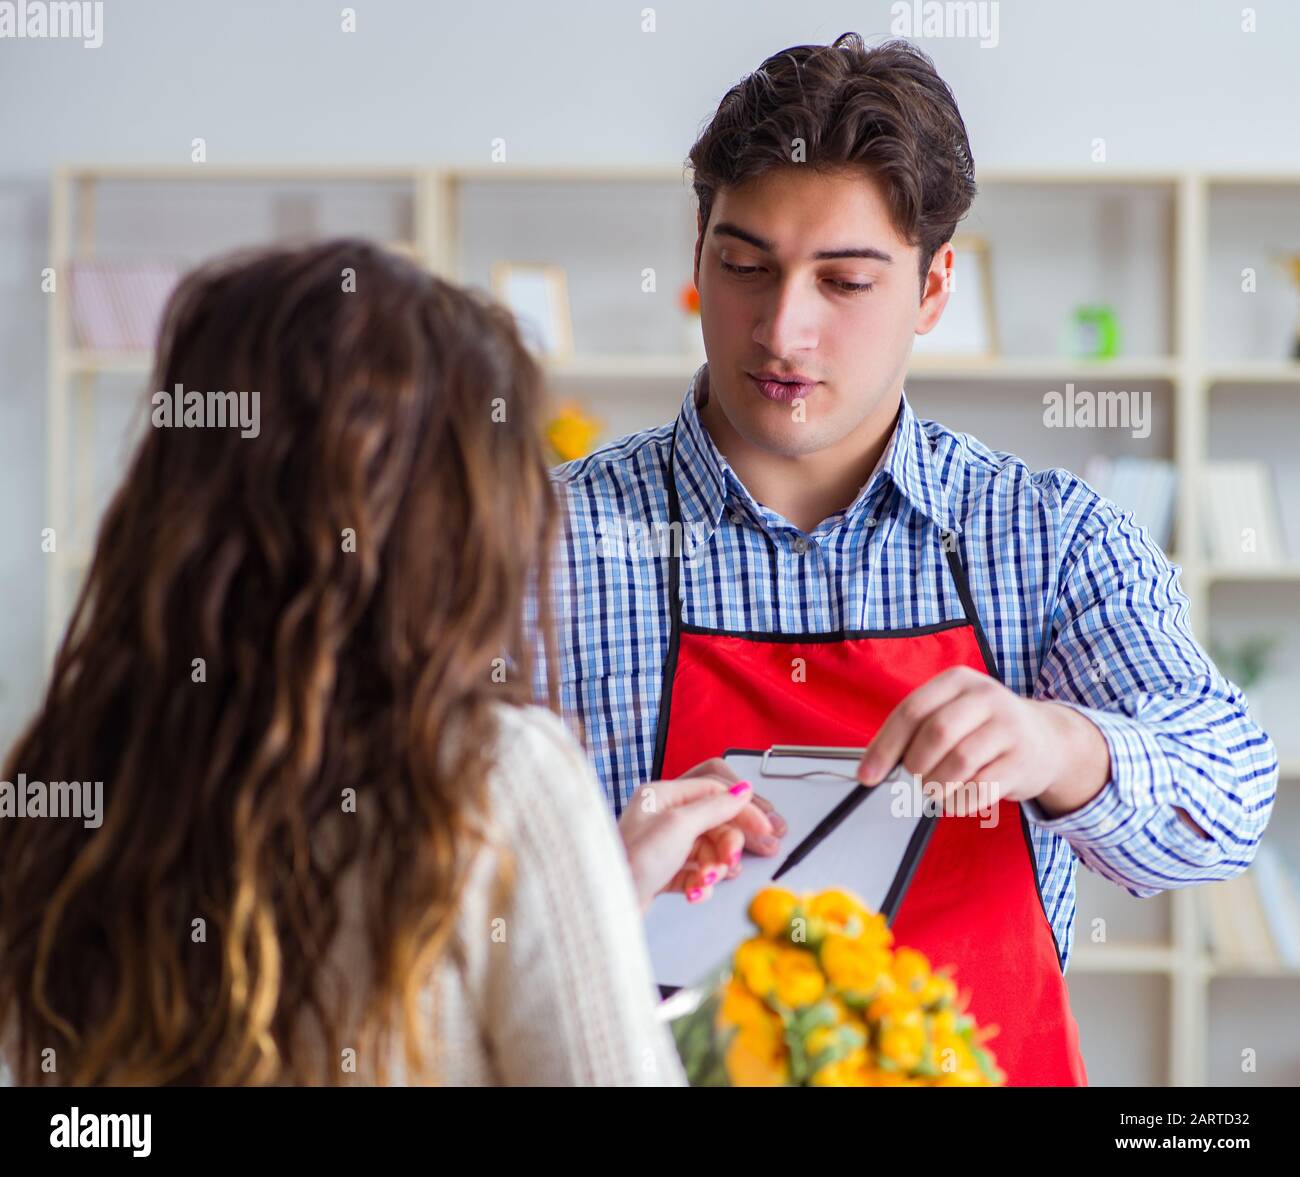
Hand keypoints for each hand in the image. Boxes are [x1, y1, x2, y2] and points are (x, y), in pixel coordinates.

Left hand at [618, 776, 763, 911]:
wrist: (608, 906)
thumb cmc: (633, 861)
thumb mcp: (679, 827)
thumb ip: (715, 807)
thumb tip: (742, 791)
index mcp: (661, 795)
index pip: (713, 791)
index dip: (742, 809)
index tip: (765, 828)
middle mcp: (661, 817)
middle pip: (713, 824)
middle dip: (725, 846)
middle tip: (730, 861)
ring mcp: (662, 845)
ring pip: (706, 851)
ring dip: (713, 868)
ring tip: (706, 880)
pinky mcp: (662, 872)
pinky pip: (694, 872)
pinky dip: (699, 884)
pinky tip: (694, 893)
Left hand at [854, 665, 1110, 816]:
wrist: (1047, 740)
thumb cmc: (984, 729)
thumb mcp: (953, 713)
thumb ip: (917, 732)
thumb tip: (874, 768)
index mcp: (957, 680)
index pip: (911, 711)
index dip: (885, 746)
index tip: (868, 775)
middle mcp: (986, 696)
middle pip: (936, 734)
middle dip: (915, 766)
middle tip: (914, 781)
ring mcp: (1008, 727)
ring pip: (958, 762)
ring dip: (936, 786)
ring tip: (935, 791)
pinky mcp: (1023, 760)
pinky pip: (980, 787)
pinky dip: (959, 801)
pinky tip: (957, 800)